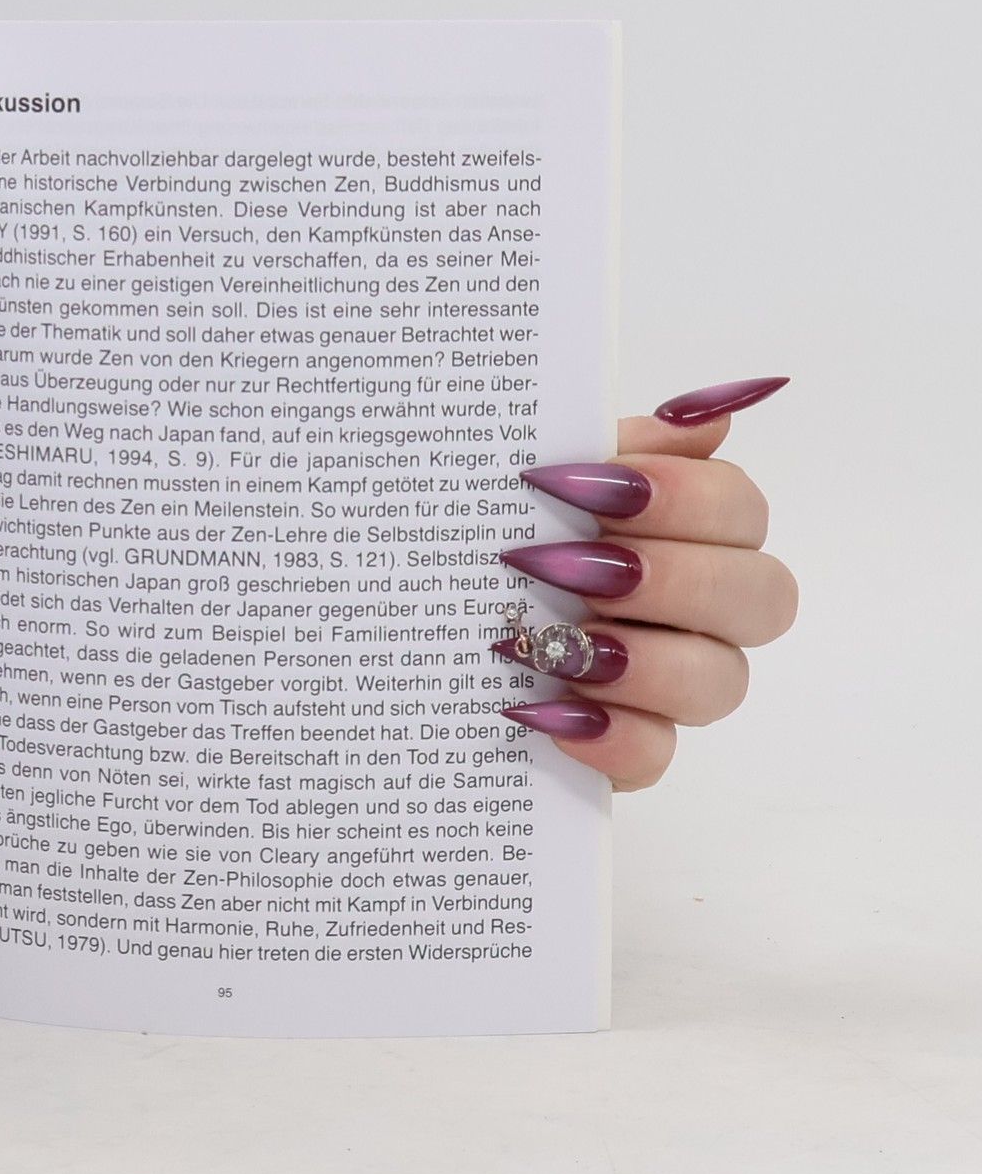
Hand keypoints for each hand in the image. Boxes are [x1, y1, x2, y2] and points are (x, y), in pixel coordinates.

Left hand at [494, 376, 796, 791]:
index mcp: (686, 533)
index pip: (741, 510)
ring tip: (559, 645)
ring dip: (647, 660)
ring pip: (722, 683)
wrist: (412, 628)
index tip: (604, 486)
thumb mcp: (532, 480)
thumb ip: (612, 445)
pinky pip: (657, 758)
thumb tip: (703, 416)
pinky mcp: (629, 752)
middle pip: (761, 597)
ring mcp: (669, 687)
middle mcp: (698, 611)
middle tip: (579, 569)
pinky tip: (547, 713)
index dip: (688, 497)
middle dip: (676, 578)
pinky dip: (613, 739)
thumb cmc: (487, 538)